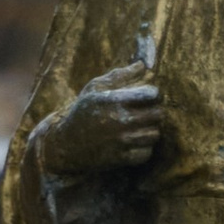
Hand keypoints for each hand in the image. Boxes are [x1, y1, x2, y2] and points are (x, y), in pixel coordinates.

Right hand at [34, 62, 165, 178]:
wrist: (66, 144)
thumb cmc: (82, 112)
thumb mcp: (95, 89)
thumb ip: (120, 76)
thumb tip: (142, 64)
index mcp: (115, 100)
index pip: (152, 94)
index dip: (154, 94)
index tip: (149, 96)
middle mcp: (121, 120)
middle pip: (158, 114)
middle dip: (154, 111)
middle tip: (146, 112)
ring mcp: (122, 141)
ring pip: (155, 134)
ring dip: (150, 130)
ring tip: (138, 127)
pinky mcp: (122, 158)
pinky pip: (147, 152)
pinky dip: (144, 148)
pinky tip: (134, 142)